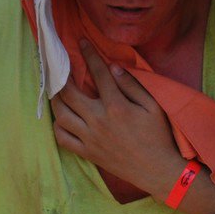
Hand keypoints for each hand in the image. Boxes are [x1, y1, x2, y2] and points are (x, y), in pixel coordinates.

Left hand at [51, 43, 177, 194]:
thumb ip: (132, 85)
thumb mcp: (153, 107)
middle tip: (59, 66)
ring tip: (58, 90)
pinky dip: (58, 126)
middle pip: (69, 93)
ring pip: (61, 115)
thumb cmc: (158, 136)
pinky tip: (63, 118)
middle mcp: (98, 121)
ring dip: (56, 100)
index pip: (98, 74)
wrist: (156, 170)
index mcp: (116, 106)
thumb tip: (113, 67)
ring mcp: (90, 138)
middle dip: (62, 75)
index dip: (88, 55)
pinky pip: (63, 139)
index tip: (81, 42)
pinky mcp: (87, 153)